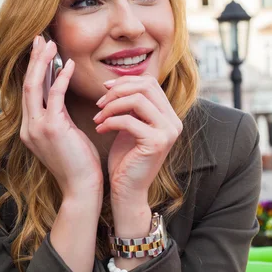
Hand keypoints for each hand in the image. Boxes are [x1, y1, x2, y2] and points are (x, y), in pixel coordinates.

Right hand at [20, 36, 102, 198]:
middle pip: (27, 84)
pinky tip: (68, 64)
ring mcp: (36, 128)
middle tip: (40, 38)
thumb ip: (59, 115)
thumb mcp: (66, 135)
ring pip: (34, 86)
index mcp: (30, 129)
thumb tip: (60, 94)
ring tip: (50, 44)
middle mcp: (28, 127)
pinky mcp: (51, 128)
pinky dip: (60, 78)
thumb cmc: (79, 164)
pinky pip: (53, 96)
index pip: (31, 92)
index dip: (35, 69)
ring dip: (42, 63)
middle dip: (33, 60)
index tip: (41, 51)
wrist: (82, 188)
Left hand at [93, 75, 182, 202]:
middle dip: (117, 91)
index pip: (150, 82)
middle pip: (146, 86)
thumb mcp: (130, 125)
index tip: (105, 88)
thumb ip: (131, 106)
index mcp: (169, 115)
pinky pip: (129, 120)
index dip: (126, 81)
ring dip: (111, 106)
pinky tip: (100, 129)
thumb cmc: (126, 159)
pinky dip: (110, 121)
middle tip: (99, 103)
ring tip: (98, 118)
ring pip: (137, 100)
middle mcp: (173, 122)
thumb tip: (118, 82)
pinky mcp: (156, 143)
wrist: (128, 190)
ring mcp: (168, 132)